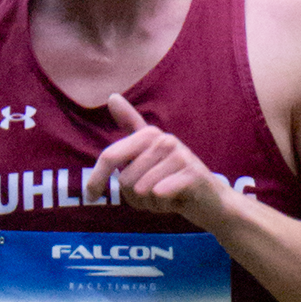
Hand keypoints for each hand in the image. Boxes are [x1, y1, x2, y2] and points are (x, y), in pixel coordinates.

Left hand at [84, 93, 224, 223]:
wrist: (211, 201)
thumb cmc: (172, 180)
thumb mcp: (146, 156)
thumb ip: (130, 129)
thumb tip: (113, 96)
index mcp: (149, 135)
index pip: (110, 156)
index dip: (96, 178)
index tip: (89, 197)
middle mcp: (164, 140)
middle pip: (125, 180)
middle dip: (134, 197)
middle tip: (153, 195)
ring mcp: (180, 155)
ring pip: (141, 190)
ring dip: (150, 204)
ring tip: (166, 197)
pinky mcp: (193, 173)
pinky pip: (159, 194)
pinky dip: (163, 205)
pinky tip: (177, 201)